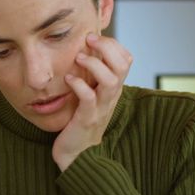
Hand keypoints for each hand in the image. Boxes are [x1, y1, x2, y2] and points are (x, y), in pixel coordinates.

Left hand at [52, 33, 132, 170]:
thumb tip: (84, 52)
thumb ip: (91, 78)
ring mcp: (101, 108)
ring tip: (79, 57)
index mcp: (112, 89)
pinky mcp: (87, 119)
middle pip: (122, 66)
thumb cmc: (80, 123)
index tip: (94, 37)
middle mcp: (110, 96)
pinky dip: (79, 85)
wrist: (77, 156)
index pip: (126, 60)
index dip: (114, 45)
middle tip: (89, 39)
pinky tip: (68, 79)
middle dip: (108, 48)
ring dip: (95, 65)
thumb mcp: (90, 96)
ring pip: (111, 81)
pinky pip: (89, 98)